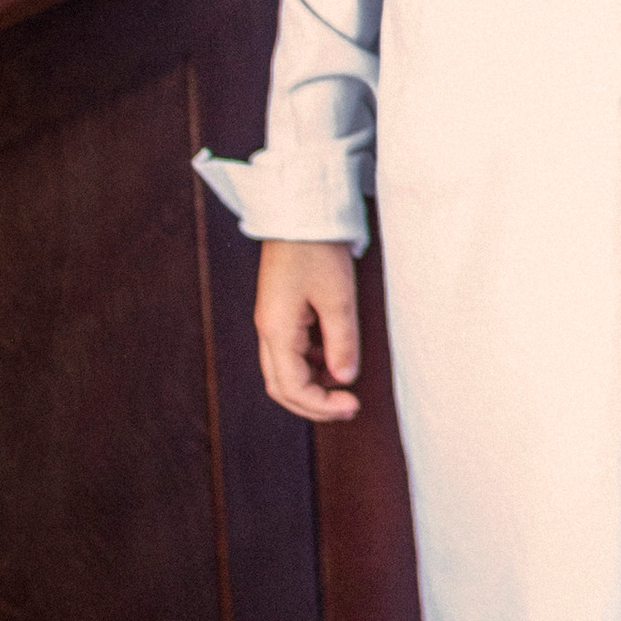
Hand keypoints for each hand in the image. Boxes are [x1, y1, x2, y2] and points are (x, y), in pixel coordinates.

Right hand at [256, 239, 362, 421]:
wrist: (300, 214)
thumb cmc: (317, 250)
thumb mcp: (338, 298)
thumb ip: (342, 342)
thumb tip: (345, 379)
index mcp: (277, 330)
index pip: (292, 388)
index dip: (322, 405)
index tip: (352, 404)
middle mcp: (268, 331)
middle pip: (282, 387)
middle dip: (314, 404)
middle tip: (348, 406)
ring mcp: (271, 322)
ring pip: (284, 371)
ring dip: (312, 385)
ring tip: (344, 383)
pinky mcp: (280, 312)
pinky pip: (290, 351)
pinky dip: (311, 364)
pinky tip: (334, 358)